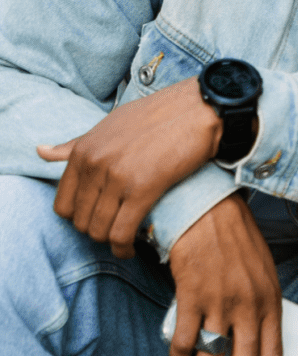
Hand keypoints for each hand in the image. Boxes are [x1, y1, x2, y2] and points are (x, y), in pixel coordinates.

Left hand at [39, 77, 222, 258]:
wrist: (199, 108)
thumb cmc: (159, 115)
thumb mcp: (111, 124)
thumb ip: (76, 144)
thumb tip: (40, 152)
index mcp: (84, 150)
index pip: (63, 203)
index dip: (80, 218)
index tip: (98, 218)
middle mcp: (95, 164)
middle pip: (80, 221)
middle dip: (96, 231)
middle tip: (116, 229)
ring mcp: (117, 177)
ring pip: (99, 230)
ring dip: (111, 242)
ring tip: (124, 241)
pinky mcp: (143, 189)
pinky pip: (122, 232)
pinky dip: (124, 247)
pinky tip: (133, 247)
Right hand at [167, 192, 282, 355]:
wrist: (209, 211)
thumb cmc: (237, 244)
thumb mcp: (263, 275)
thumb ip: (263, 309)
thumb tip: (256, 348)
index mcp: (271, 301)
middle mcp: (249, 305)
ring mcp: (221, 301)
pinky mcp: (192, 295)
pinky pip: (183, 344)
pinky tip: (178, 352)